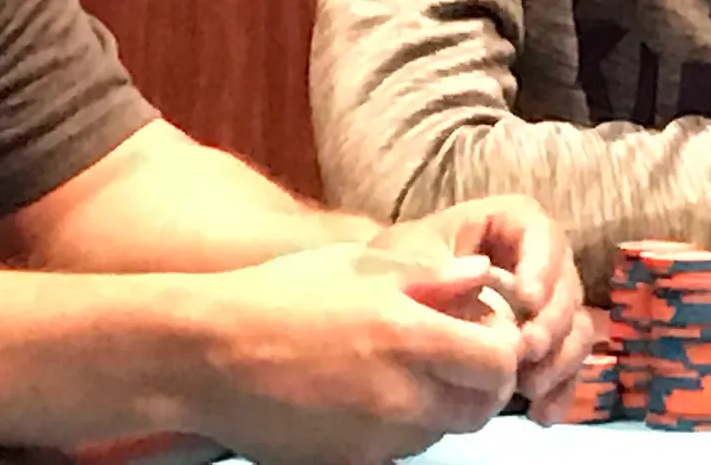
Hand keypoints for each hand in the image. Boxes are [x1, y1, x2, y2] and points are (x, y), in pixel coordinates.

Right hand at [191, 244, 520, 463]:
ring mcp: (372, 438)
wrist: (207, 355)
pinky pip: (399, 448)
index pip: (498, 362)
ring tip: (410, 368)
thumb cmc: (285, 294)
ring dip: (443, 404)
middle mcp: (398, 396)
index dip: (502, 348)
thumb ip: (434, 275)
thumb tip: (483, 274)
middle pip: (480, 408)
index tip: (487, 332)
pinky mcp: (348, 463)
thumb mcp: (363, 265)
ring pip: (441, 430)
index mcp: (408, 336)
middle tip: (462, 356)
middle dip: (482, 384)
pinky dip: (403, 425)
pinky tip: (373, 391)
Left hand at [371, 196, 590, 421]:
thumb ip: (441, 264)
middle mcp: (530, 263)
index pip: (537, 228)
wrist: (379, 318)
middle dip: (554, 317)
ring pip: (574, 322)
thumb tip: (484, 271)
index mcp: (502, 227)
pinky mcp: (539, 344)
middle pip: (565, 279)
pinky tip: (541, 414)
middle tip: (529, 349)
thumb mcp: (408, 260)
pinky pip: (566, 362)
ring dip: (562, 357)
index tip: (527, 298)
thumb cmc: (395, 275)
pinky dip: (560, 388)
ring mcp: (539, 307)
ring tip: (530, 389)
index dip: (542, 259)